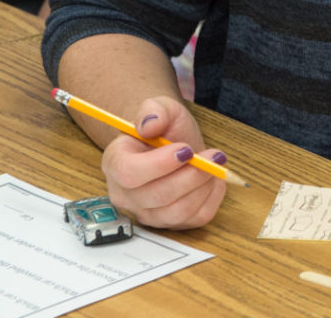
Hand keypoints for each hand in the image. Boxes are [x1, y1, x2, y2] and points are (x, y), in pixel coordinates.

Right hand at [100, 96, 227, 228]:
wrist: (173, 144)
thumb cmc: (163, 129)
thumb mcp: (160, 107)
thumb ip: (153, 110)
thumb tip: (149, 124)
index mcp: (115, 163)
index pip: (129, 173)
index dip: (159, 164)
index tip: (186, 149)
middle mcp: (125, 194)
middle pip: (157, 196)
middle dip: (192, 175)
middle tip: (214, 156)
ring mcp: (146, 212)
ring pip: (177, 212)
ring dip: (204, 187)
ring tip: (215, 165)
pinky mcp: (170, 223)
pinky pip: (195, 218)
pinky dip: (211, 198)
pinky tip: (213, 179)